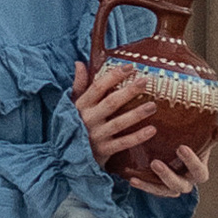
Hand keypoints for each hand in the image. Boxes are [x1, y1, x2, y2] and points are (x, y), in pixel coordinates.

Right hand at [73, 58, 212, 198]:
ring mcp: (97, 136)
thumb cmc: (72, 124)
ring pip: (119, 123)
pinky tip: (152, 129)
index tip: (130, 67)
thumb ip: (78, 85)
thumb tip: (79, 63)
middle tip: (146, 81)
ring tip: (153, 106)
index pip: (98, 87)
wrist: (64, 155)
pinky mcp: (104, 151)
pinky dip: (138, 137)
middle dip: (129, 91)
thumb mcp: (71, 104)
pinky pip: (123, 143)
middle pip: (111, 102)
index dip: (114, 76)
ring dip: (137, 114)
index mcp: (82, 105)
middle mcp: (89, 119)